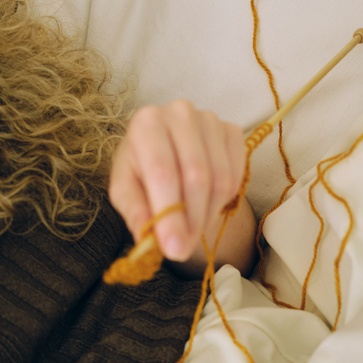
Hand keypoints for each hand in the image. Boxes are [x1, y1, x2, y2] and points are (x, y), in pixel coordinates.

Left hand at [109, 100, 255, 275]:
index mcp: (146, 123)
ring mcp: (210, 119)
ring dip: (208, 214)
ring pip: (220, 179)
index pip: (162, 172)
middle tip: (183, 248)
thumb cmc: (140, 168)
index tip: (174, 249)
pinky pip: (237, 174)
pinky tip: (208, 204)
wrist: (165, 148)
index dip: (170, 214)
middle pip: (196, 176)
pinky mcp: (232, 130)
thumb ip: (135, 211)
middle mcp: (180, 112)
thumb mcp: (125, 189)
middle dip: (192, 220)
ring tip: (192, 227)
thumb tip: (149, 240)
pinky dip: (225, 199)